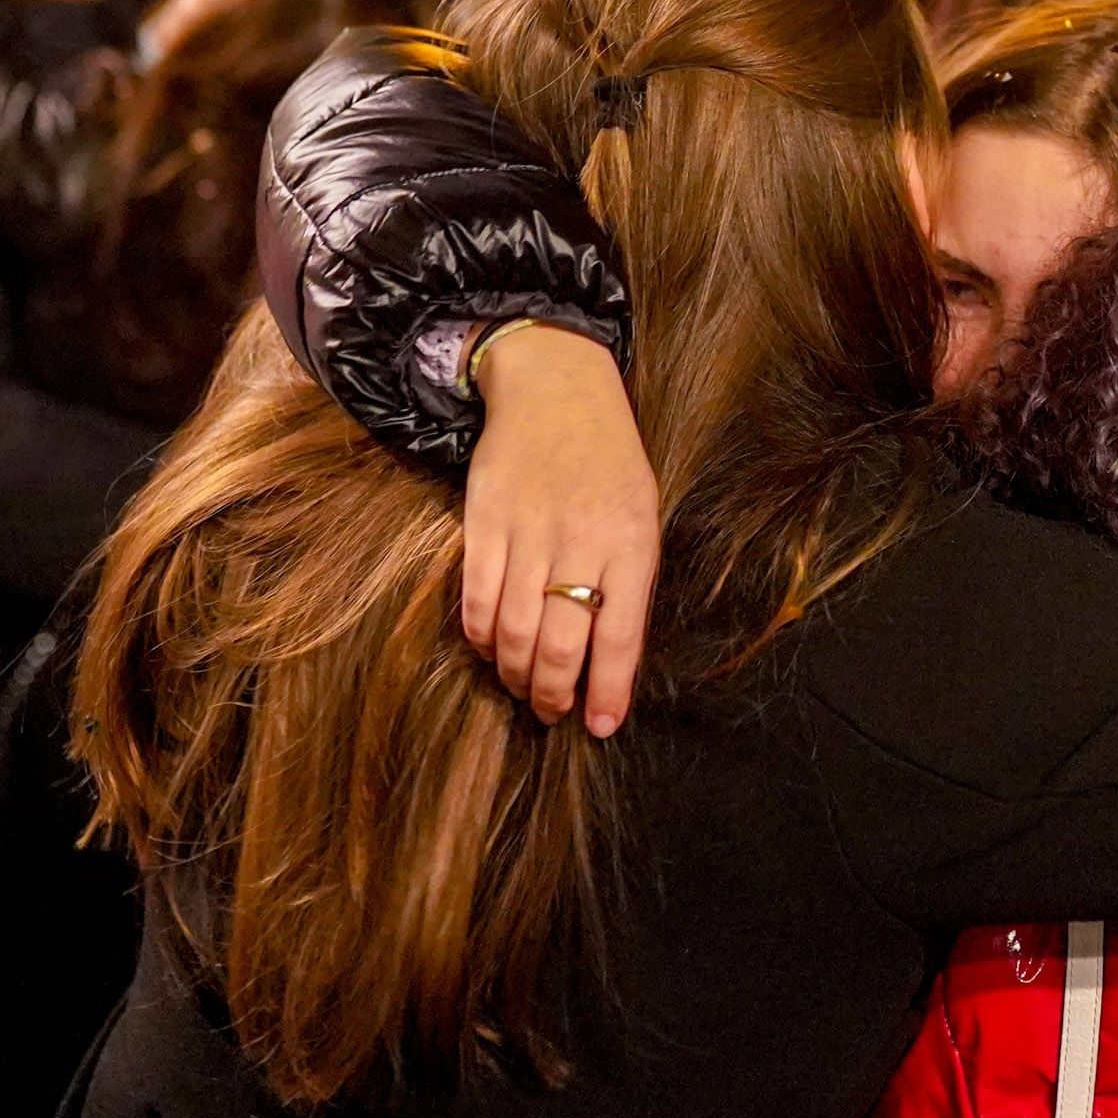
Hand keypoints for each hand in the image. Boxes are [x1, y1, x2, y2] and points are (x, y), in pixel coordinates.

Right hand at [462, 324, 659, 734]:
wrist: (556, 389)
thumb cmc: (609, 463)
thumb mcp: (642, 516)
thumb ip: (629, 583)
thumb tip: (612, 662)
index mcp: (632, 542)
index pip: (620, 636)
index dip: (606, 690)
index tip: (599, 728)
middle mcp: (581, 540)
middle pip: (559, 642)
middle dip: (554, 693)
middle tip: (552, 712)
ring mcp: (528, 530)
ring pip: (513, 629)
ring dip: (515, 672)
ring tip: (522, 687)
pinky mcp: (484, 521)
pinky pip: (475, 598)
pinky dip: (479, 635)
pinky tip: (489, 648)